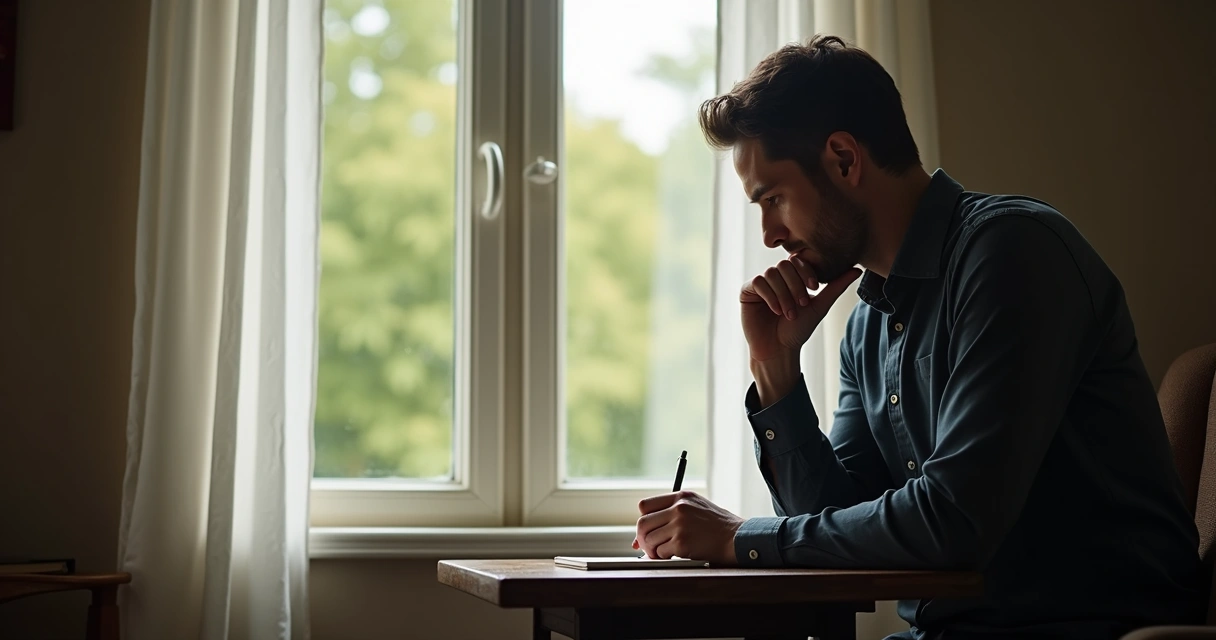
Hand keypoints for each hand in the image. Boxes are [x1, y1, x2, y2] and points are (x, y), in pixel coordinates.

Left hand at [630, 491, 742, 565]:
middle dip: (642, 538)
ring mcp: (680, 525)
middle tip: (650, 547)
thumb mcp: (697, 508)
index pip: (645, 505)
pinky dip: (664, 557)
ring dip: (653, 550)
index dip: (644, 520)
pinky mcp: (682, 542)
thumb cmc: (718, 527)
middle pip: (642, 523)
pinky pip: (661, 552)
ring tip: (664, 553)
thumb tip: (643, 535)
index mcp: (681, 497)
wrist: (738, 538)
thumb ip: (672, 514)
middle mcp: (678, 508)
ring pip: (649, 539)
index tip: (646, 531)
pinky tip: (675, 556)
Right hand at [742, 261, 861, 404]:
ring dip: (784, 295)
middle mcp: (775, 277)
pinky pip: (758, 282)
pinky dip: (770, 296)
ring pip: (772, 274)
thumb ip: (836, 287)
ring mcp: (761, 283)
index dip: (806, 271)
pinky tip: (776, 311)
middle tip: (802, 304)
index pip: (798, 260)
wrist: (779, 350)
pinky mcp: (747, 291)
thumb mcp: (820, 306)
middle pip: (784, 265)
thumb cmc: (798, 330)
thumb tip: (857, 269)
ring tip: (789, 313)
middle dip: (795, 285)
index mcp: (791, 277)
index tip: (815, 288)